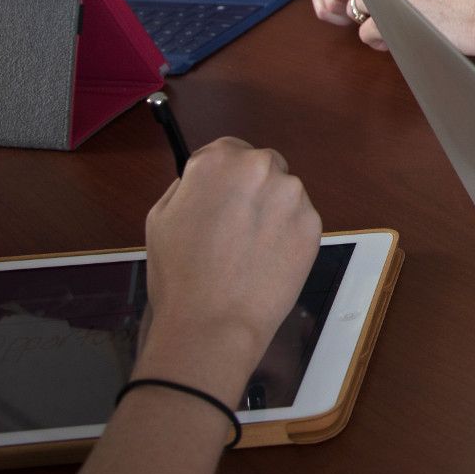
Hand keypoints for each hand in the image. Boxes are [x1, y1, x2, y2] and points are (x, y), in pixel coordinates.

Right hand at [139, 138, 319, 404]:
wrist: (214, 323)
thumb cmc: (178, 274)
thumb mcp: (160, 218)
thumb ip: (187, 187)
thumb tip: (205, 181)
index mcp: (219, 160)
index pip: (227, 150)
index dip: (222, 177)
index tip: (219, 198)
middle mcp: (261, 167)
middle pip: (261, 167)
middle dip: (251, 189)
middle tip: (235, 226)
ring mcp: (293, 195)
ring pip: (284, 193)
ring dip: (272, 210)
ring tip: (249, 250)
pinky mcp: (313, 224)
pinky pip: (299, 221)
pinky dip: (287, 235)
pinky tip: (267, 261)